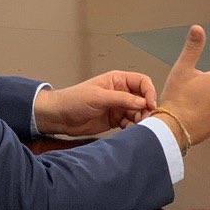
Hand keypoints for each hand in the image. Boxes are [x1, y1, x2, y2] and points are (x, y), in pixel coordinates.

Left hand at [34, 71, 157, 136]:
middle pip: (143, 98)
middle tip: (143, 119)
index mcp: (118, 80)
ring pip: (138, 112)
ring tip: (134, 125)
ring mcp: (118, 107)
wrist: (59, 117)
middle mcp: (121, 93)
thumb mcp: (99, 97)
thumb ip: (122, 99)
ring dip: (139, 119)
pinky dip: (132, 126)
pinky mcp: (115, 120)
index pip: (142, 82)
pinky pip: (130, 123)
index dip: (149, 92)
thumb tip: (143, 102)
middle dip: (146, 109)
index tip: (150, 105)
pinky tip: (126, 129)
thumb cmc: (73, 100)